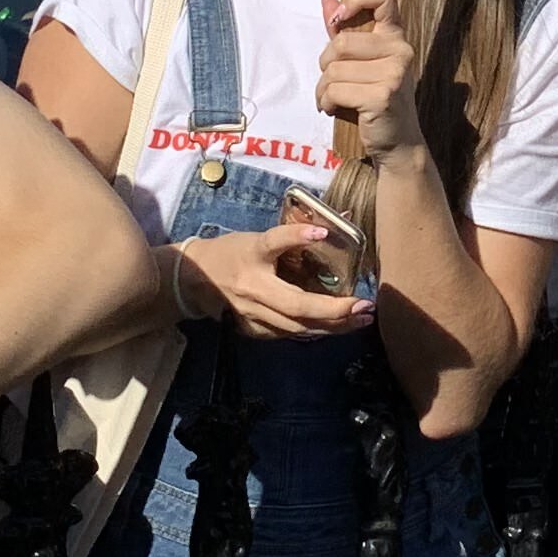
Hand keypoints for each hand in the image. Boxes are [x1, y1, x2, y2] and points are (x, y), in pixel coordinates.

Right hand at [173, 211, 377, 339]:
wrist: (193, 279)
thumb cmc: (232, 252)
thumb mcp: (257, 237)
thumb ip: (293, 234)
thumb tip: (335, 223)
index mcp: (251, 254)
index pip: (273, 242)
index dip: (296, 235)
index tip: (322, 232)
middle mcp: (252, 287)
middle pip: (295, 304)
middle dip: (333, 310)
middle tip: (364, 306)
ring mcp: (251, 313)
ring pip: (295, 326)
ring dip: (331, 326)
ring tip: (360, 319)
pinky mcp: (251, 329)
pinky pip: (287, 333)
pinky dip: (313, 330)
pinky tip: (335, 327)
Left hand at [313, 0, 423, 155]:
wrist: (397, 143)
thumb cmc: (374, 99)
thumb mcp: (361, 62)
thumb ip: (344, 29)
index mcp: (396, 36)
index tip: (339, 19)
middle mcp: (400, 50)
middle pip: (341, 41)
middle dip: (326, 64)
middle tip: (332, 80)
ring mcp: (394, 74)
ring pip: (333, 69)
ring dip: (323, 88)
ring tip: (332, 99)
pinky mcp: (382, 96)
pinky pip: (334, 90)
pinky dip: (325, 102)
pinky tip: (333, 109)